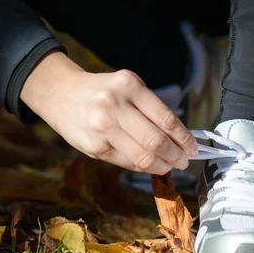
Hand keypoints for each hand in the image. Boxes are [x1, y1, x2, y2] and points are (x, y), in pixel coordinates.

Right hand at [20, 51, 197, 173]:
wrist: (60, 94)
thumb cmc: (102, 92)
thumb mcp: (126, 87)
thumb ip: (149, 109)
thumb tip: (179, 139)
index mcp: (129, 86)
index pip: (165, 118)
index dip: (183, 137)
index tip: (193, 148)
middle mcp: (115, 105)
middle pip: (156, 140)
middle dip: (175, 155)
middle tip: (184, 161)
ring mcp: (102, 128)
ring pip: (142, 156)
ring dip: (162, 165)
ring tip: (170, 166)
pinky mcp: (94, 147)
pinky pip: (126, 162)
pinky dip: (143, 166)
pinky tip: (151, 165)